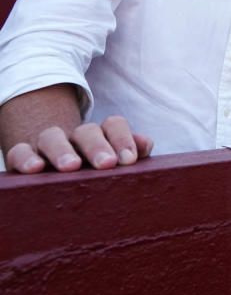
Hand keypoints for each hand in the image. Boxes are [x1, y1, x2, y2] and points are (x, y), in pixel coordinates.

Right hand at [5, 115, 152, 173]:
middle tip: (107, 164)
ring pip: (53, 138)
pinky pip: (19, 151)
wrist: (48, 159)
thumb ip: (130, 150)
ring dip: (62, 150)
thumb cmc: (88, 164)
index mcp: (100, 136)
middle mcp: (74, 137)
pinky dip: (25, 158)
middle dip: (97, 146)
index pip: (113, 126)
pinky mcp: (22, 155)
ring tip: (71, 166)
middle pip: (86, 131)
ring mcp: (47, 145)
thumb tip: (146, 144)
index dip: (123, 139)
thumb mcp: (109, 157)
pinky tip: (35, 168)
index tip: (129, 160)